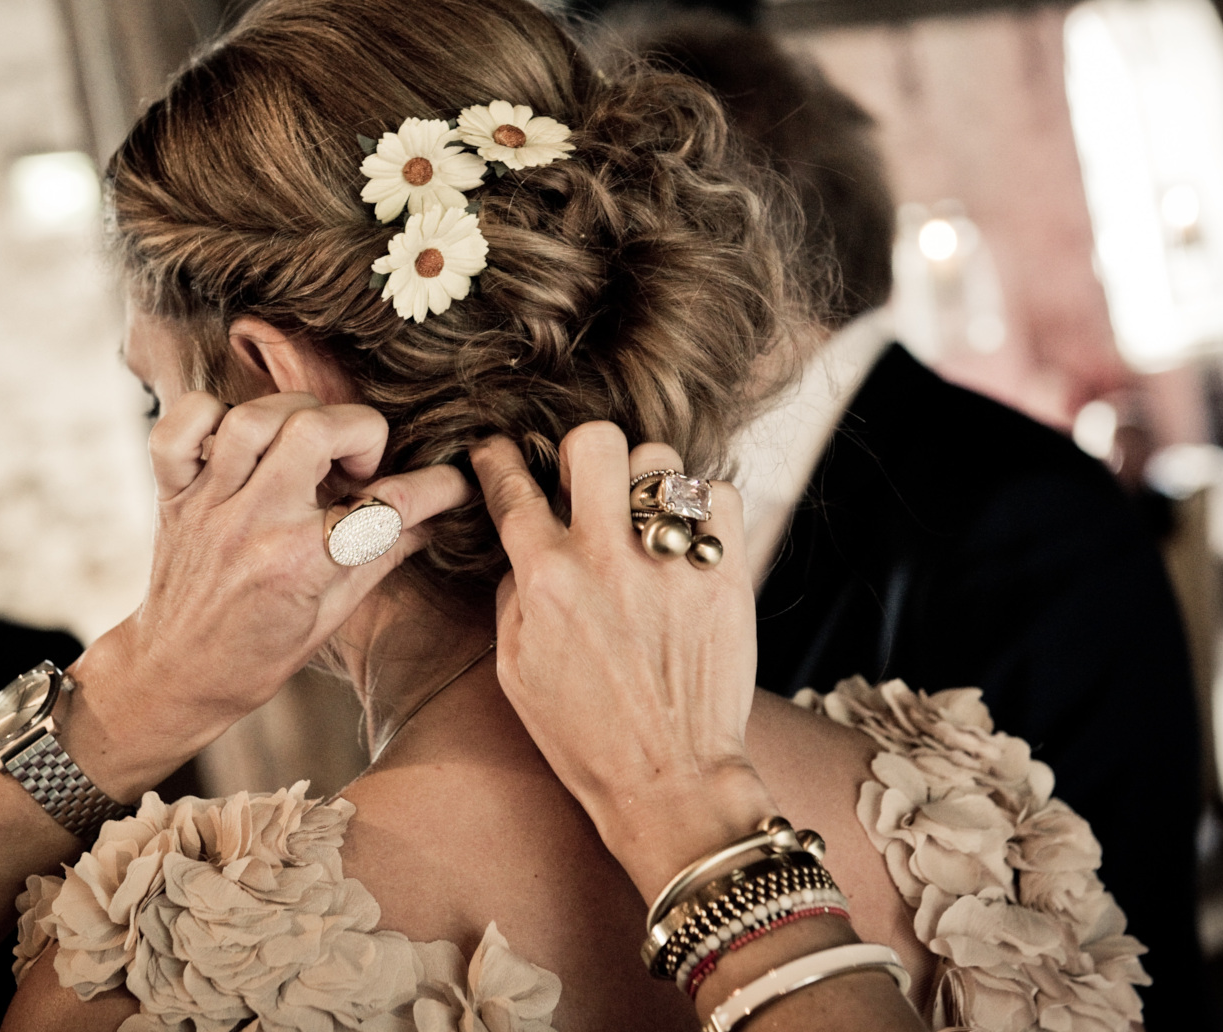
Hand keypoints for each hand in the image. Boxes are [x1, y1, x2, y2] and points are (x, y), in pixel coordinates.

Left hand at [65, 391, 468, 797]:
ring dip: (295, 417)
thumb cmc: (258, 654)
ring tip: (305, 449)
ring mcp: (209, 504)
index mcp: (300, 564)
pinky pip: (180, 426)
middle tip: (357, 468)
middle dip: (358, 430)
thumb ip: (385, 554)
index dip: (436, 487)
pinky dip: (208, 414)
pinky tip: (237, 439)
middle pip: (315, 427)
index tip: (451, 484)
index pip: (386, 503)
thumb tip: (438, 516)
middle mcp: (253, 524)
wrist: (175, 676)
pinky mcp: (173, 492)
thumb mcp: (334, 615)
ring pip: (254, 415)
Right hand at [471, 423, 777, 900]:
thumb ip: (514, 594)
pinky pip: (720, 498)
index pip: (512, 489)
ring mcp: (671, 565)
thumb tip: (525, 543)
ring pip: (661, 461)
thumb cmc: (585, 736)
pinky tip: (687, 543)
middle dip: (583, 453)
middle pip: (594, 441)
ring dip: (646, 483)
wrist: (670, 781)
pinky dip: (703, 511)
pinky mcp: (725, 578)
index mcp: (546, 580)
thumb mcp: (516, 669)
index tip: (499, 451)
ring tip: (643, 520)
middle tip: (586, 486)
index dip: (497, 459)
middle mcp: (607, 560)